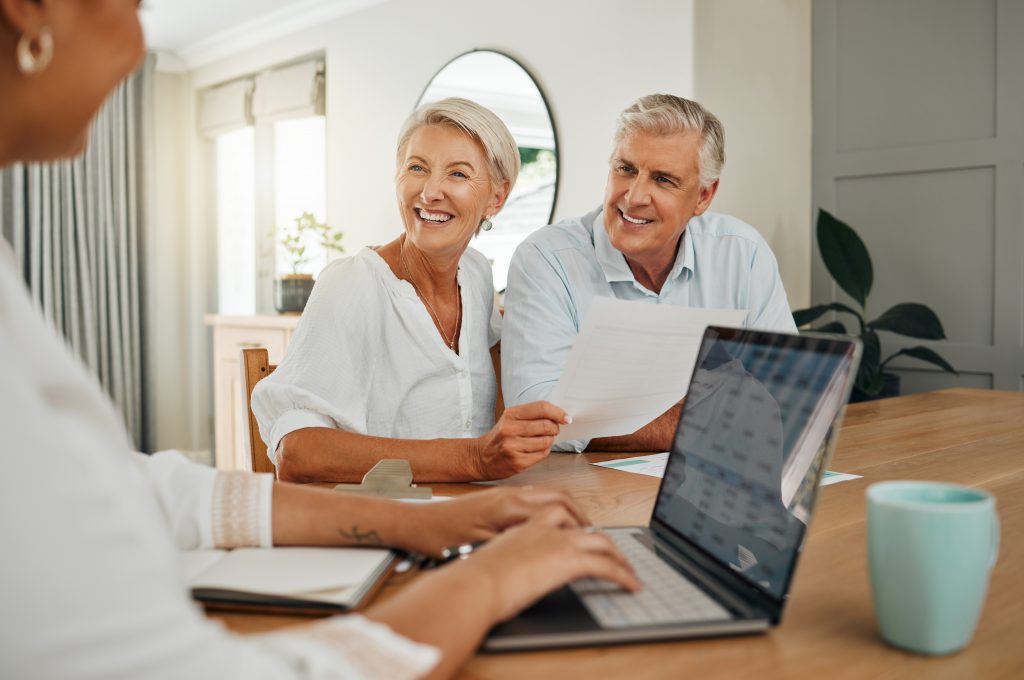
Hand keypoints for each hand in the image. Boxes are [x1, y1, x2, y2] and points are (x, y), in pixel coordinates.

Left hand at [399, 486, 587, 556]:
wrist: (416, 523)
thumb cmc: (442, 539)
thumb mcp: (482, 548)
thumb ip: (516, 543)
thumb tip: (546, 546)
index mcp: (510, 507)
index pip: (560, 511)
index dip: (581, 528)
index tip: (594, 543)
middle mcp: (511, 495)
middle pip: (560, 498)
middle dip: (581, 516)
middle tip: (594, 536)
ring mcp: (504, 494)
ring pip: (547, 495)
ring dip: (567, 510)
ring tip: (578, 531)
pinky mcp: (497, 498)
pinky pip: (534, 497)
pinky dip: (551, 508)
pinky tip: (551, 524)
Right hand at [444, 511, 640, 622]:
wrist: (473, 583)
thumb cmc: (471, 578)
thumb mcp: (487, 559)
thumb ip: (503, 557)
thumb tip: (508, 571)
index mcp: (520, 523)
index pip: (555, 510)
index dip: (573, 520)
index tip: (581, 532)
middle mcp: (542, 526)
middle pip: (582, 521)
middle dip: (600, 536)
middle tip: (612, 553)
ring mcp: (558, 540)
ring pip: (601, 540)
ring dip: (618, 556)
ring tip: (628, 571)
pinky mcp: (569, 560)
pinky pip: (607, 565)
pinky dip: (623, 574)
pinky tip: (631, 585)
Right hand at [469, 401, 568, 478]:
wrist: (481, 457)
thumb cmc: (500, 437)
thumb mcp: (510, 419)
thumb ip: (532, 415)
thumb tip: (559, 416)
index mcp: (510, 414)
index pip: (541, 408)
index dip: (558, 412)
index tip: (566, 418)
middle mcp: (510, 429)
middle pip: (546, 425)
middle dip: (555, 428)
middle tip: (554, 430)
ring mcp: (513, 446)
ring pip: (546, 441)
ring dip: (549, 441)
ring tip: (541, 440)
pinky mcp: (517, 462)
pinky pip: (542, 454)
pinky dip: (544, 451)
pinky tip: (535, 450)